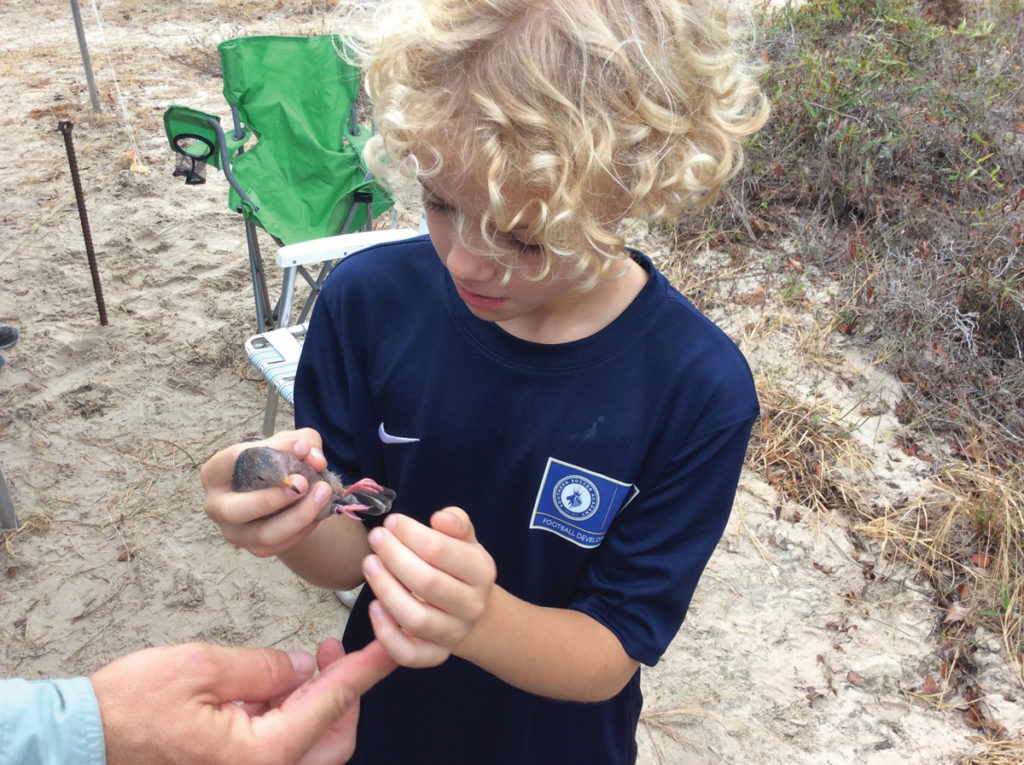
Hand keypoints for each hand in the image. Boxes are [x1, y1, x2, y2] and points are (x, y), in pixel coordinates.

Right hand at [91, 639, 395, 764]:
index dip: (365, 670)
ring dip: (320, 700)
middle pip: (335, 737)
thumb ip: (265, 668)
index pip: (332, 704)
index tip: (391, 647)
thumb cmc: (133, 707)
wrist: (83, 739)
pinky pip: (284, 744)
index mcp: (261, 755)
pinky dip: (294, 711)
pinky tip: (284, 680)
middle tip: (336, 648)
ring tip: (313, 656)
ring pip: (313, 743)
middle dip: (345, 691)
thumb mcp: (204, 668)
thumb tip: (303, 666)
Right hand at [201, 429, 332, 556]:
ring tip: (323, 493)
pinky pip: (281, 544)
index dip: (270, 451)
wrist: (281, 495)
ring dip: (298, 516)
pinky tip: (319, 511)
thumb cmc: (278, 464)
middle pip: (236, 510)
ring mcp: (234, 532)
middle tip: (303, 483)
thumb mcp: (290, 443)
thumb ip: (304, 441)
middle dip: (272, 498)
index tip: (302, 448)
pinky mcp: (255, 548)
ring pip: (264, 534)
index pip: (234, 460)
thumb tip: (315, 459)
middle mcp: (216, 506)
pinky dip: (304, 528)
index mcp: (215, 473)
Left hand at [362, 507, 496, 667]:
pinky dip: (387, 634)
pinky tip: (374, 607)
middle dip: (395, 557)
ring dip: (386, 590)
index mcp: (481, 571)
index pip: (443, 551)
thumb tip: (440, 517)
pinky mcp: (434, 655)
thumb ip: (457, 523)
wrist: (477, 615)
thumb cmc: (462, 569)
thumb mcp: (467, 541)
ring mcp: (453, 633)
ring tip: (369, 564)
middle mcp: (471, 605)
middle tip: (376, 539)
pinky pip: (408, 653)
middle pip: (427, 583)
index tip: (392, 522)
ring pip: (415, 619)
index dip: (412, 534)